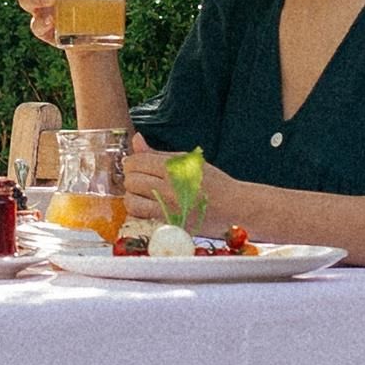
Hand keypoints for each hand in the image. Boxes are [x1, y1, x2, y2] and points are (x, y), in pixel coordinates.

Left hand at [122, 146, 237, 224]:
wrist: (234, 206)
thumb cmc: (213, 182)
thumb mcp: (187, 161)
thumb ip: (158, 153)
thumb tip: (136, 139)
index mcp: (174, 168)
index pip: (136, 162)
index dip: (132, 163)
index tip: (138, 167)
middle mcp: (170, 188)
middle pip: (131, 181)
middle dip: (132, 179)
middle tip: (142, 181)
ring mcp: (169, 208)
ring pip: (131, 201)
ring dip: (133, 197)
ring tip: (143, 195)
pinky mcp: (170, 224)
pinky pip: (142, 217)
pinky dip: (140, 212)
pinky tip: (148, 207)